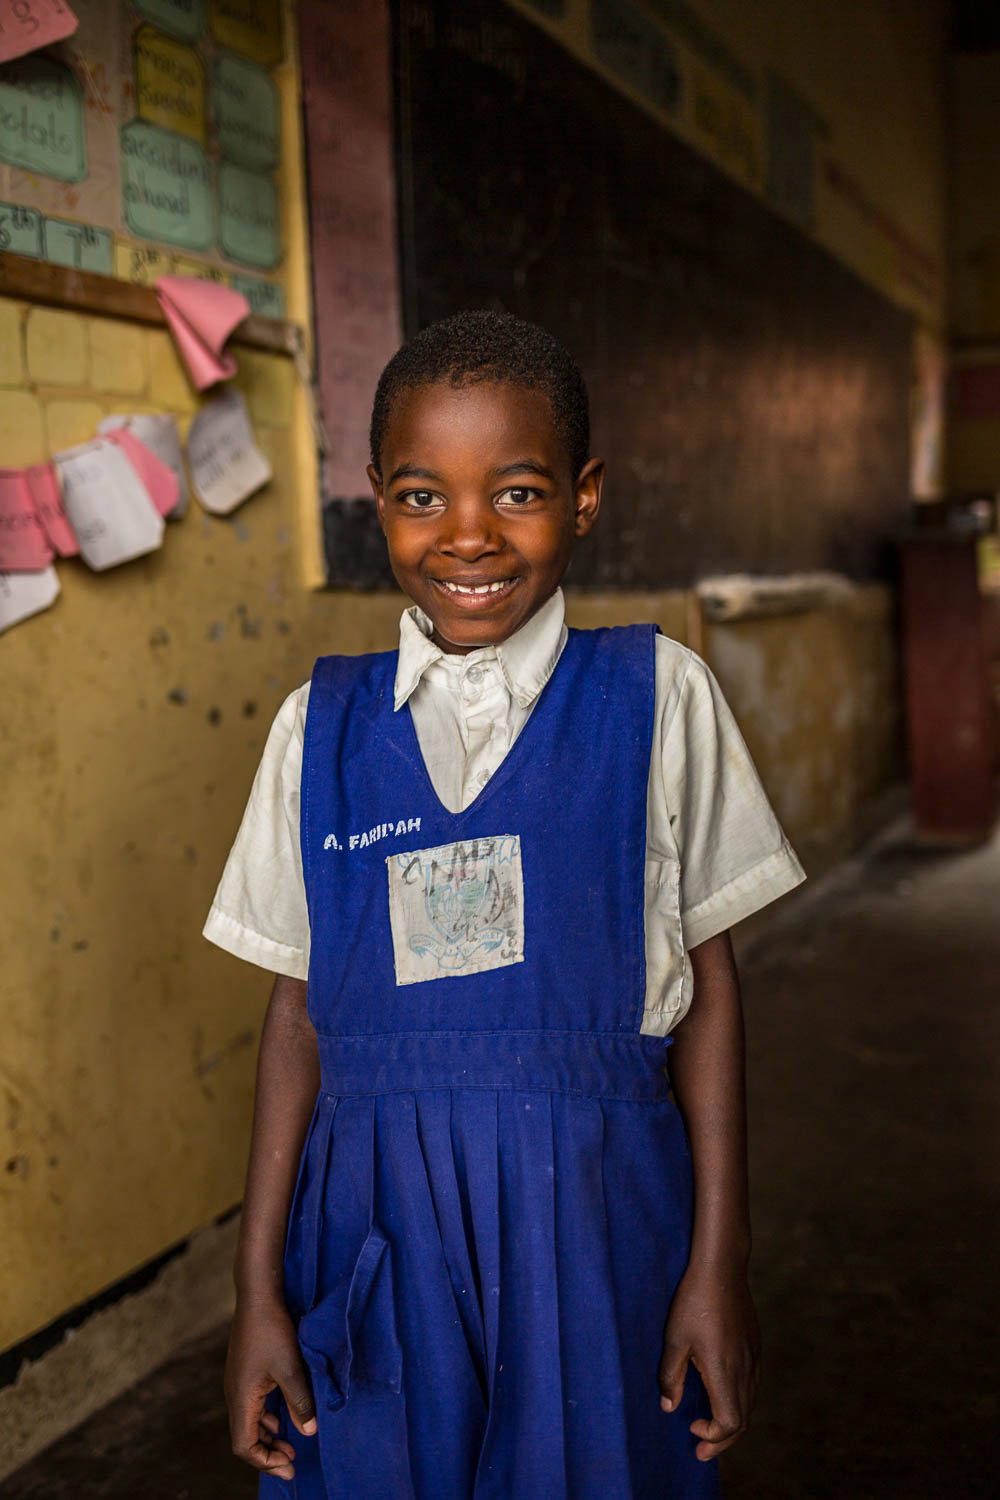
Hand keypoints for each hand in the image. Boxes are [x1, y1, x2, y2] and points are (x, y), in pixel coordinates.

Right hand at [225, 1296, 317, 1480]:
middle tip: (292, 1460)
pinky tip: (282, 1414)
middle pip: (245, 1437)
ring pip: (248, 1421)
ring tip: (290, 1441)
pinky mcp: (244, 1371)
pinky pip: (252, 1405)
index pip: (244, 1446)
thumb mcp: (291, 1369)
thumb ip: (300, 1403)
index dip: (266, 1462)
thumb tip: (309, 1433)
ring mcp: (237, 1382)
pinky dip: (266, 1417)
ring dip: (268, 1435)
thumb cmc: (273, 1331)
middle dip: (268, 1453)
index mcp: (241, 1398)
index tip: (290, 1466)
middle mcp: (234, 1394)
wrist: (258, 1295)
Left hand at [657, 1263, 760, 1461]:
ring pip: (750, 1404)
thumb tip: (669, 1407)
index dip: (713, 1436)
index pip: (730, 1422)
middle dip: (722, 1440)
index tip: (691, 1426)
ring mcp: (753, 1357)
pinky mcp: (755, 1346)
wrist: (722, 1268)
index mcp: (725, 1371)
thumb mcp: (674, 1339)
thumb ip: (671, 1376)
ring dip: (732, 1422)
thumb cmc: (694, 1301)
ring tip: (710, 1427)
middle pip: (743, 1421)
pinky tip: (722, 1395)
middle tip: (700, 1450)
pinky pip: (752, 1386)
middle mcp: (745, 1369)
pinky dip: (739, 1402)